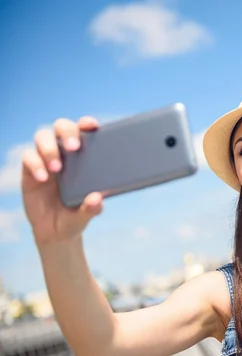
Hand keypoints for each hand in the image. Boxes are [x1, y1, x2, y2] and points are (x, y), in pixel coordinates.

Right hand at [22, 116, 103, 244]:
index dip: (87, 123)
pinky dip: (35, 165)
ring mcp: (45, 159)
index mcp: (84, 156)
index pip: (85, 132)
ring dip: (49, 149)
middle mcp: (64, 152)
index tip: (92, 125)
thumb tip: (97, 199)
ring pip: (43, 137)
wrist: (55, 231)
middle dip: (67, 132)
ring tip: (57, 168)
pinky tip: (43, 178)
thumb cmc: (76, 215)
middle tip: (74, 147)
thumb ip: (92, 208)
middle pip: (61, 127)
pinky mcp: (30, 169)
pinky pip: (28, 157)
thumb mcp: (86, 214)